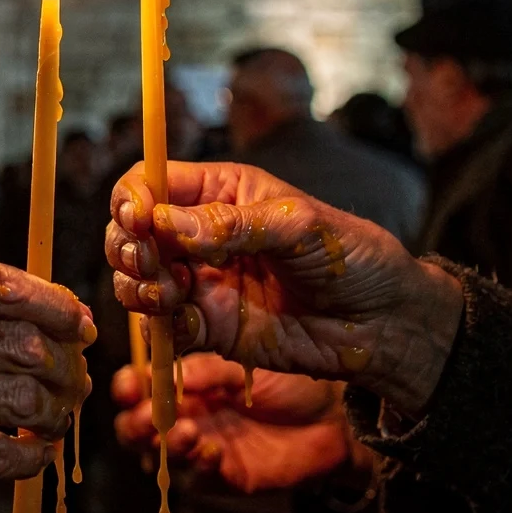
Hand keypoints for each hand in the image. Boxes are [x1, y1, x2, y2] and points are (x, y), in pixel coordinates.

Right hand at [0, 258, 96, 512]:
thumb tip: (34, 305)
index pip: (3, 286)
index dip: (57, 306)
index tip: (79, 323)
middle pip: (26, 344)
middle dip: (67, 365)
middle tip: (76, 378)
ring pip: (23, 399)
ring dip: (57, 412)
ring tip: (58, 416)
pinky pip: (0, 454)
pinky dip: (32, 456)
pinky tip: (34, 451)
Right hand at [106, 161, 462, 414]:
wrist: (384, 324)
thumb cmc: (351, 258)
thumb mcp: (298, 226)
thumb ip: (232, 225)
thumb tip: (165, 223)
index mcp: (220, 193)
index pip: (151, 183)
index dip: (132, 199)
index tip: (138, 219)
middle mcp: (200, 236)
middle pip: (130, 232)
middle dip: (127, 245)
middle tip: (149, 261)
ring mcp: (202, 283)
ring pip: (136, 280)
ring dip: (137, 285)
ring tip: (168, 291)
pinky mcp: (209, 329)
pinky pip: (164, 327)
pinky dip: (162, 326)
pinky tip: (190, 322)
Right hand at [112, 354, 365, 492]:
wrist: (335, 416)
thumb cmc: (289, 381)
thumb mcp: (242, 364)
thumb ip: (203, 370)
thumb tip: (160, 366)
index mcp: (184, 386)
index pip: (140, 388)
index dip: (127, 388)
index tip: (129, 386)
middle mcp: (186, 417)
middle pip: (137, 429)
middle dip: (135, 425)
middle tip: (148, 418)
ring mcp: (204, 448)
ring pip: (162, 458)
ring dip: (166, 446)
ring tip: (186, 432)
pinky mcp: (226, 477)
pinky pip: (199, 478)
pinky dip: (199, 464)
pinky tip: (212, 449)